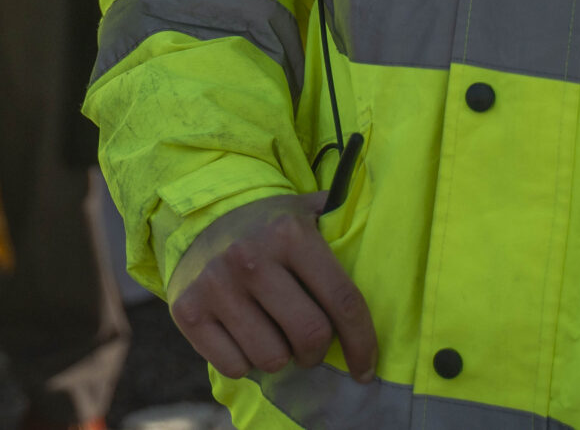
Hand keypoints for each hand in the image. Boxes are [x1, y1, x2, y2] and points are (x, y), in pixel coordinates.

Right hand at [167, 191, 377, 382]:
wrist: (197, 217)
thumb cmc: (266, 225)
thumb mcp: (304, 212)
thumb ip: (342, 224)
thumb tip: (391, 231)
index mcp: (289, 234)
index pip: (344, 301)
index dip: (363, 343)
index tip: (366, 368)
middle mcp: (251, 257)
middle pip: (310, 336)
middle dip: (316, 351)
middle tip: (310, 346)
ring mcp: (216, 285)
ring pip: (273, 358)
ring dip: (280, 357)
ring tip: (274, 335)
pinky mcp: (188, 309)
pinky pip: (234, 366)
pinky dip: (245, 362)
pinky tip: (243, 337)